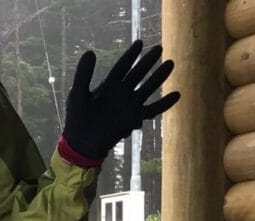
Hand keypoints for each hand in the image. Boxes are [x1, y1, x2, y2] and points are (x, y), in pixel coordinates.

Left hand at [62, 40, 179, 160]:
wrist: (82, 143)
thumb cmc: (77, 120)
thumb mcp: (77, 94)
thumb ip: (83, 74)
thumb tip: (90, 52)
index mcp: (108, 86)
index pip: (122, 66)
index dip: (131, 55)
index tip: (140, 43)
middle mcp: (121, 93)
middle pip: (138, 73)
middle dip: (148, 61)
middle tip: (159, 47)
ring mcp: (129, 105)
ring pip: (148, 88)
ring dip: (159, 76)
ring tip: (170, 63)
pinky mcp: (134, 118)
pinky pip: (153, 109)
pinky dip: (165, 103)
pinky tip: (177, 95)